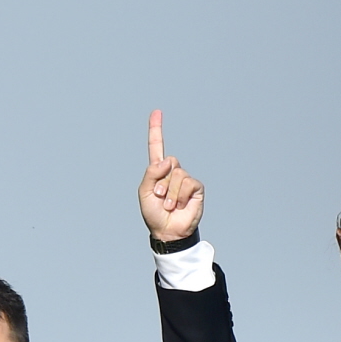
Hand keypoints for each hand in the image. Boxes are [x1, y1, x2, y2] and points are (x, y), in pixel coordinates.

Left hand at [139, 109, 205, 245]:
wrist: (167, 230)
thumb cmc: (153, 212)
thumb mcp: (143, 192)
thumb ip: (151, 173)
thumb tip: (168, 160)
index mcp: (157, 171)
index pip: (157, 147)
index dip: (156, 130)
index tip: (156, 111)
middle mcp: (172, 172)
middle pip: (169, 161)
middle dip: (160, 181)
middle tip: (158, 196)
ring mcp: (185, 179)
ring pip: (177, 173)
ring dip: (168, 192)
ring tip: (167, 204)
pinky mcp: (196, 187)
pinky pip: (187, 182)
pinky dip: (178, 195)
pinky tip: (177, 205)